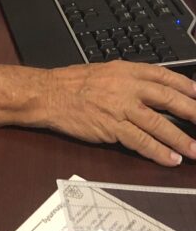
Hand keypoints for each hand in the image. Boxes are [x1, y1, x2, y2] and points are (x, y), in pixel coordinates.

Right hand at [45, 61, 195, 165]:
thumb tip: (152, 89)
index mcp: (125, 70)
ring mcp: (120, 107)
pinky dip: (158, 151)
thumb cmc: (72, 84)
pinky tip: (170, 159)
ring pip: (158, 123)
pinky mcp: (112, 126)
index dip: (185, 85)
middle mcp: (126, 86)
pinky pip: (140, 141)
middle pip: (167, 98)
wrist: (48, 94)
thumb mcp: (104, 72)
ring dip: (181, 139)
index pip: (163, 75)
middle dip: (192, 111)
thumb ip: (128, 79)